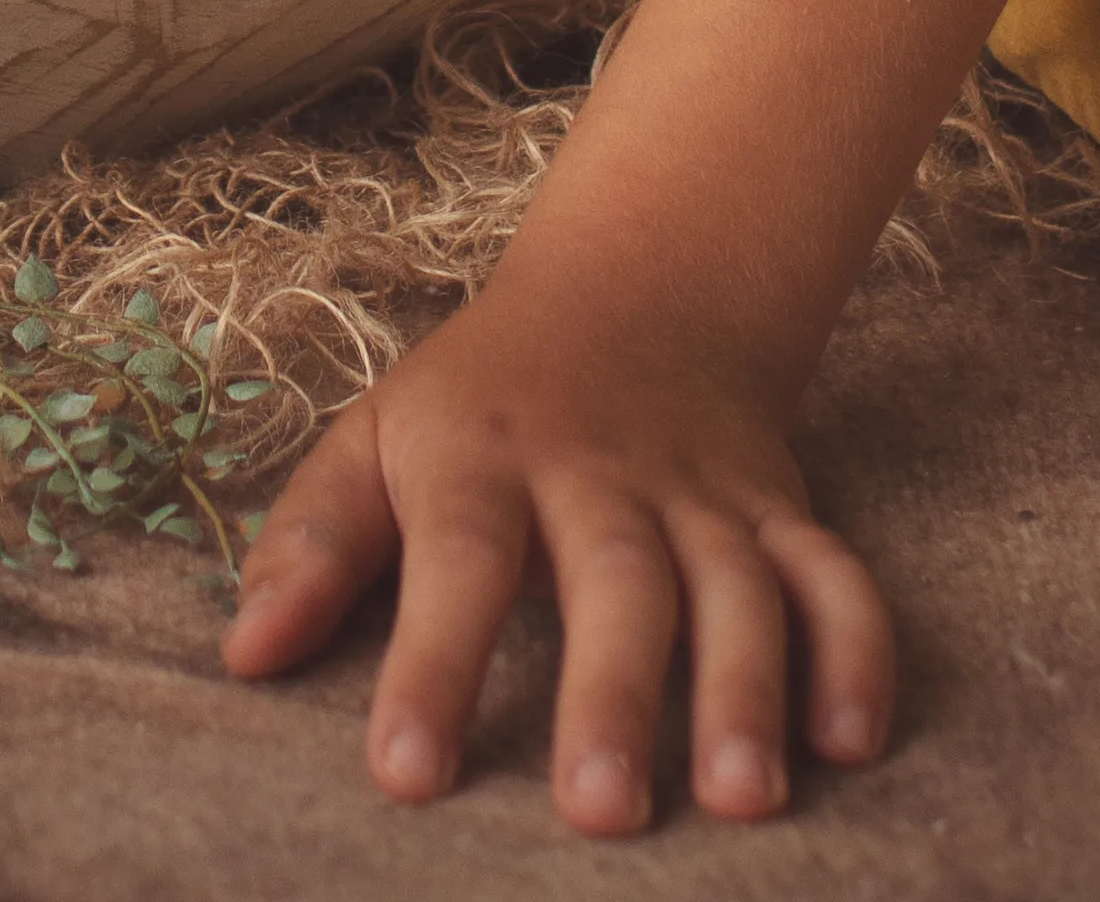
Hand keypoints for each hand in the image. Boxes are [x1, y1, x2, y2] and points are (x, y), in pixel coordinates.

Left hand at [223, 256, 895, 834]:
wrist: (639, 285)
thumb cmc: (479, 399)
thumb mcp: (375, 436)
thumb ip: (313, 540)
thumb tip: (244, 657)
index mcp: (484, 452)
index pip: (457, 560)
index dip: (431, 667)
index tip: (405, 776)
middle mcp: (602, 472)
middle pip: (617, 580)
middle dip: (615, 695)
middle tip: (600, 813)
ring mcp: (703, 491)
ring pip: (738, 585)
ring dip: (747, 689)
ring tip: (739, 801)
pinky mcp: (778, 510)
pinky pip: (834, 575)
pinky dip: (855, 651)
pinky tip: (849, 744)